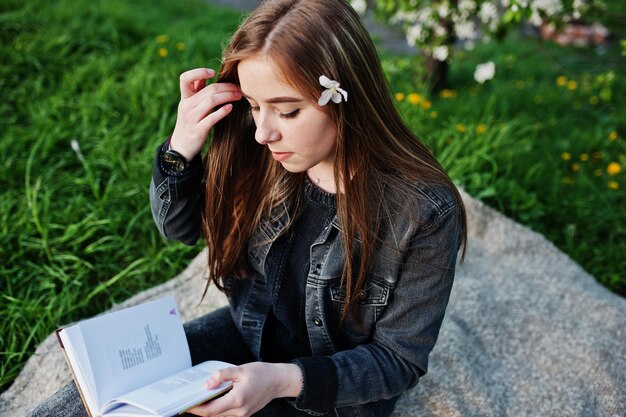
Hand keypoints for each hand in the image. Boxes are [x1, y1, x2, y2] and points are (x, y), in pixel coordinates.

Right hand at [169, 68, 241, 160]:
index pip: (185, 78)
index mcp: (185, 98)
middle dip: (226, 87)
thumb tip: (204, 77)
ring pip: (211, 101)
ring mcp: (191, 118)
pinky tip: (230, 108)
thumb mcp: (189, 106)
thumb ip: (196, 92)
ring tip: (238, 96)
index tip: (213, 72)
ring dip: (228, 97)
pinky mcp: (198, 130)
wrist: (181, 146)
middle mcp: (186, 106)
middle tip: (238, 88)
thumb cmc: (190, 123)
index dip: (198, 72)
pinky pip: (211, 118)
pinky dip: (222, 112)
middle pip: (209, 90)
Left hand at [187, 362, 301, 416]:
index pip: (210, 410)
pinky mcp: (244, 414)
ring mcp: (242, 415)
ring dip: (208, 409)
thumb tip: (206, 385)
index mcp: (237, 400)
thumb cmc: (262, 374)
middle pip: (213, 414)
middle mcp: (239, 411)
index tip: (185, 405)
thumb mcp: (240, 369)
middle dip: (199, 409)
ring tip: (199, 398)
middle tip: (188, 399)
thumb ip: (222, 376)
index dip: (195, 409)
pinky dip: (217, 408)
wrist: (278, 381)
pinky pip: (226, 414)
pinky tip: (213, 398)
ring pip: (219, 415)